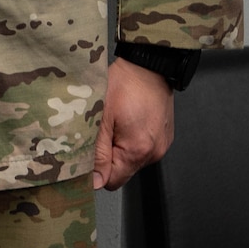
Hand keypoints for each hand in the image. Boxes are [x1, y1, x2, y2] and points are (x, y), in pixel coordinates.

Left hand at [92, 55, 175, 189]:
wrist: (149, 65)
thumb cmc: (124, 85)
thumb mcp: (102, 117)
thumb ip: (98, 152)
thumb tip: (94, 182)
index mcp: (138, 151)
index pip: (112, 181)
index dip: (96, 171)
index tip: (85, 154)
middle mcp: (154, 152)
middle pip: (122, 170)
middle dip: (106, 157)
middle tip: (98, 131)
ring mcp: (161, 145)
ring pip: (131, 158)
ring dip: (118, 146)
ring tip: (112, 123)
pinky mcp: (163, 136)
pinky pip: (142, 147)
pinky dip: (130, 139)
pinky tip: (125, 120)